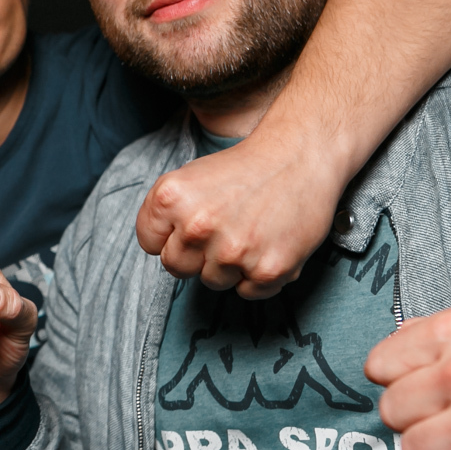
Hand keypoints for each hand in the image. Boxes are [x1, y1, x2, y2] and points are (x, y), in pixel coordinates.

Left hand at [136, 129, 348, 300]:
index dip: (172, 235)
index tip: (192, 223)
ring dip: (229, 266)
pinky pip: (248, 292)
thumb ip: (163, 214)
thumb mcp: (187, 177)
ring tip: (249, 232)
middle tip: (223, 229)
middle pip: (177, 268)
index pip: (150, 244)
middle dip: (196, 254)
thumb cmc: (244, 169)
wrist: (299, 156)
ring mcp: (233, 251)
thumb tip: (160, 250)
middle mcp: (198, 226)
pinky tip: (268, 245)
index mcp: (171, 199)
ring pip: (213, 282)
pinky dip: (258, 276)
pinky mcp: (268, 270)